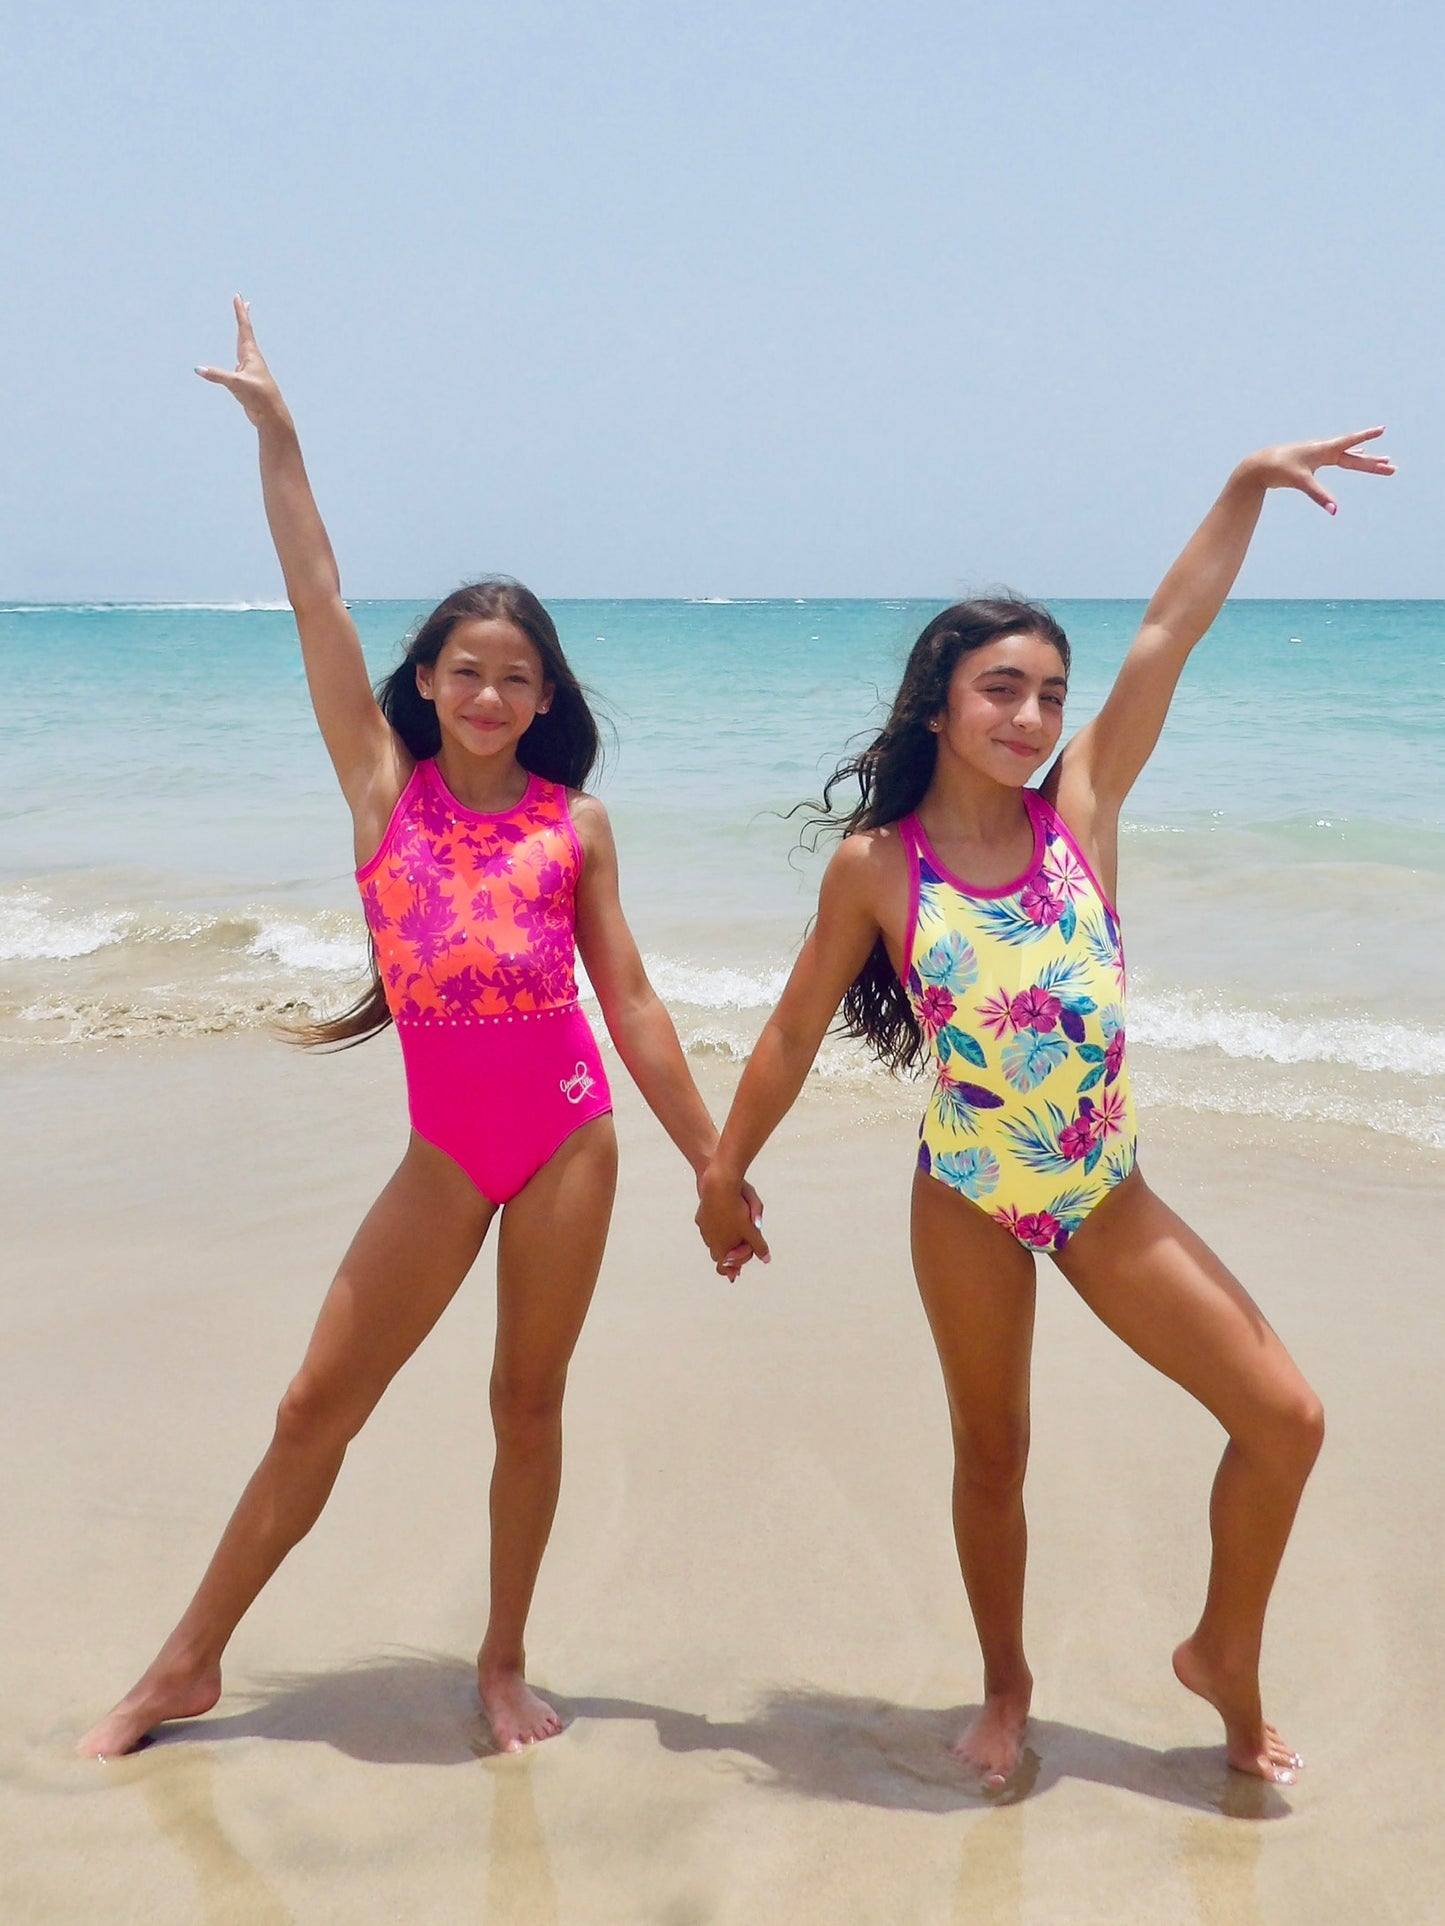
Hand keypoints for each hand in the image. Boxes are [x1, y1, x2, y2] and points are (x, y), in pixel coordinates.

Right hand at [195, 295, 289, 427]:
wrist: (270, 416)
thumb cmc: (258, 397)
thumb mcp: (236, 384)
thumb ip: (217, 376)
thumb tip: (198, 369)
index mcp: (251, 354)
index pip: (244, 328)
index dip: (240, 312)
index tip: (239, 297)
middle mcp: (251, 359)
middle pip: (246, 333)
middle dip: (243, 317)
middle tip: (244, 302)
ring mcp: (250, 370)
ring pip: (244, 347)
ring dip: (242, 334)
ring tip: (242, 326)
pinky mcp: (247, 381)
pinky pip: (239, 363)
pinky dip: (238, 354)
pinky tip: (237, 360)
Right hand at [696, 1170, 769, 1280]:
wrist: (718, 1186)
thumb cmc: (736, 1208)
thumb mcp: (752, 1229)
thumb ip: (759, 1246)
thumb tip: (767, 1259)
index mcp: (721, 1248)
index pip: (723, 1267)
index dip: (730, 1271)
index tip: (735, 1275)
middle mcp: (709, 1241)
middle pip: (718, 1255)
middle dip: (728, 1256)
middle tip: (735, 1260)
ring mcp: (704, 1229)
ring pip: (713, 1240)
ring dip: (722, 1242)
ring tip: (730, 1241)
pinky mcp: (701, 1216)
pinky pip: (710, 1227)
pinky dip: (717, 1228)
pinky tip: (723, 1223)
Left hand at [1242, 428, 1394, 514]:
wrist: (1260, 465)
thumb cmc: (1279, 470)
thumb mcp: (1301, 482)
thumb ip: (1320, 496)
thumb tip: (1334, 510)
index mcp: (1324, 450)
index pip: (1350, 442)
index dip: (1366, 437)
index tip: (1382, 429)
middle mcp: (1324, 450)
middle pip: (1355, 457)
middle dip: (1374, 464)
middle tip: (1392, 468)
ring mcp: (1320, 455)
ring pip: (1349, 458)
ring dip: (1366, 460)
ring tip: (1384, 461)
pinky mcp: (1314, 461)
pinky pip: (1339, 458)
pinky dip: (1352, 457)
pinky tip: (1359, 455)